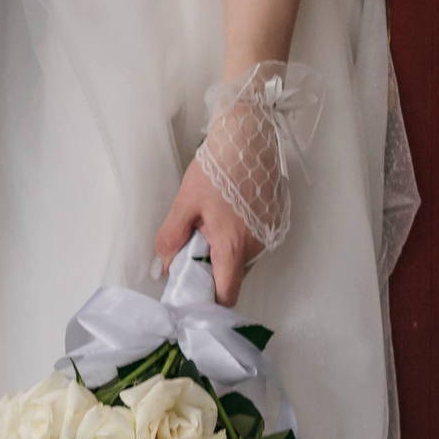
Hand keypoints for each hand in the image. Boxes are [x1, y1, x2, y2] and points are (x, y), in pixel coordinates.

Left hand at [155, 155, 259, 305]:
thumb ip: (172, 237)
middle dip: (213, 268)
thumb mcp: (185, 202)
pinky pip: (252, 240)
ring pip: (242, 256)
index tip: (193, 293)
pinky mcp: (274, 220)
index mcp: (233, 246)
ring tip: (211, 222)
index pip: (226, 294)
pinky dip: (238, 235)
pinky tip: (228, 212)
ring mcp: (268, 234)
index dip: (209, 300)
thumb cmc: (215, 169)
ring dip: (226, 249)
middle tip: (194, 245)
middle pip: (233, 274)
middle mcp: (256, 246)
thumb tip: (164, 266)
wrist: (247, 138)